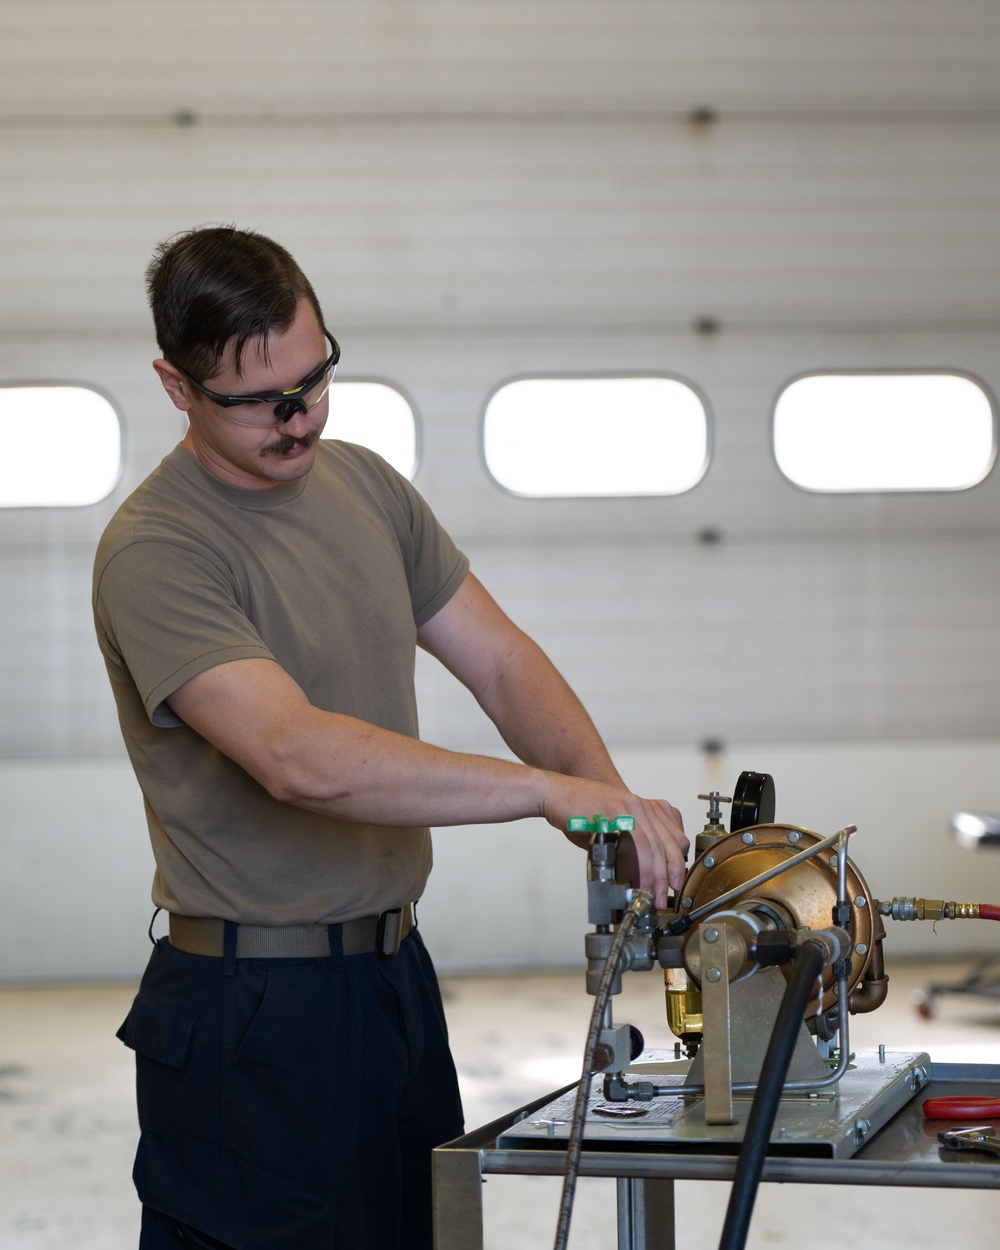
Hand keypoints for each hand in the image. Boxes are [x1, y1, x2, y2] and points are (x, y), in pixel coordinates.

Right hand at [541, 776, 687, 907]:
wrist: (556, 793)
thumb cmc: (581, 812)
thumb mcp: (614, 825)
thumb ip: (630, 844)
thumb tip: (641, 875)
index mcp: (645, 807)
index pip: (676, 838)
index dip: (678, 865)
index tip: (675, 884)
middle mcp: (641, 805)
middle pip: (669, 844)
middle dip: (669, 876)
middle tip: (663, 897)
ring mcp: (630, 807)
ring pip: (655, 847)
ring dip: (655, 877)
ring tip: (651, 895)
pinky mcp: (616, 813)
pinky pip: (636, 844)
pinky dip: (640, 868)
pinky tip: (638, 882)